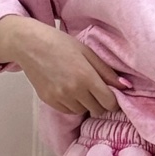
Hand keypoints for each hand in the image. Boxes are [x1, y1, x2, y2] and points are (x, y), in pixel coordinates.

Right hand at [7, 19, 129, 116]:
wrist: (29, 44)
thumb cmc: (59, 44)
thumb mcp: (87, 52)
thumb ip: (107, 71)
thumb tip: (125, 86)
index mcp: (86, 77)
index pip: (109, 102)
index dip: (114, 101)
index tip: (112, 95)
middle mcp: (73, 91)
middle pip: (98, 109)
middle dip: (100, 102)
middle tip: (95, 89)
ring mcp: (60, 98)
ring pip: (83, 111)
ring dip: (85, 103)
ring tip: (78, 86)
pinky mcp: (50, 101)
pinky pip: (69, 111)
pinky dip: (72, 104)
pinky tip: (67, 89)